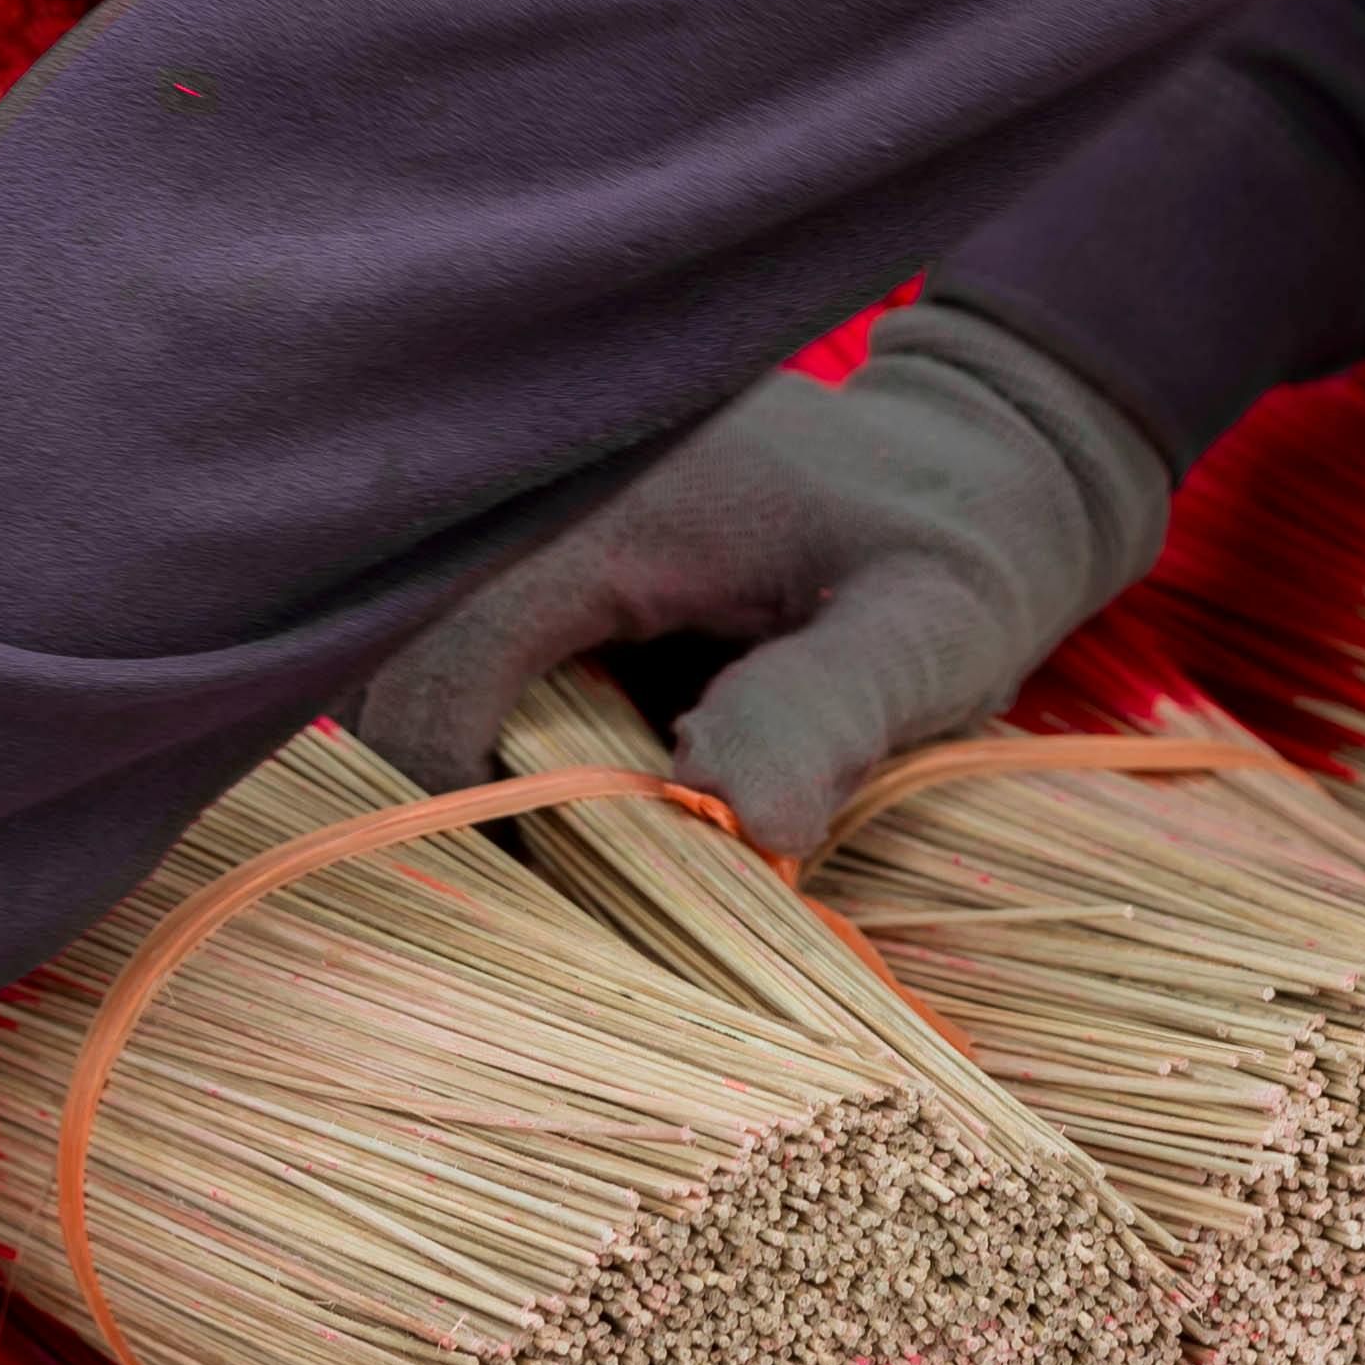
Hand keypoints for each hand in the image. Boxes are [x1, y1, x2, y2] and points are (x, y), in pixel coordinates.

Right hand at [358, 293, 1172, 853]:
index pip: (444, 662)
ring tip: (569, 854)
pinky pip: (457, 655)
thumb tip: (746, 827)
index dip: (455, 796)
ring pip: (410, 666)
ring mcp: (526, 515)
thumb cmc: (953, 550)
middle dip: (448, 799)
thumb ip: (830, 712)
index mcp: (610, 504)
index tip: (530, 901)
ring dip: (465, 771)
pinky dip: (493, 739)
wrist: (965, 462)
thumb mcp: (929, 631)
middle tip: (551, 900)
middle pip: (399, 670)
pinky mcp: (533, 548)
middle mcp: (536, 494)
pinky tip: (579, 792)